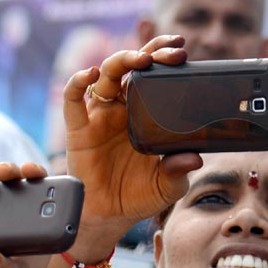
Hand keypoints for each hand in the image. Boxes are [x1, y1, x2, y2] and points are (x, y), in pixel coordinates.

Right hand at [63, 35, 202, 242]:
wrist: (111, 216)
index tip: (182, 50)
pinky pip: (73, 100)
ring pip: (107, 76)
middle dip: (150, 53)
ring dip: (122, 61)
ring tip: (140, 59)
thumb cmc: (141, 196)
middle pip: (132, 69)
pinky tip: (92, 73)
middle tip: (172, 51)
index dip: (164, 59)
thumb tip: (195, 159)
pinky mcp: (79, 129)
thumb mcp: (168, 185)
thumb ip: (180, 171)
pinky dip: (78, 82)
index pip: (154, 77)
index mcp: (145, 116)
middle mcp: (122, 110)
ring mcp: (100, 117)